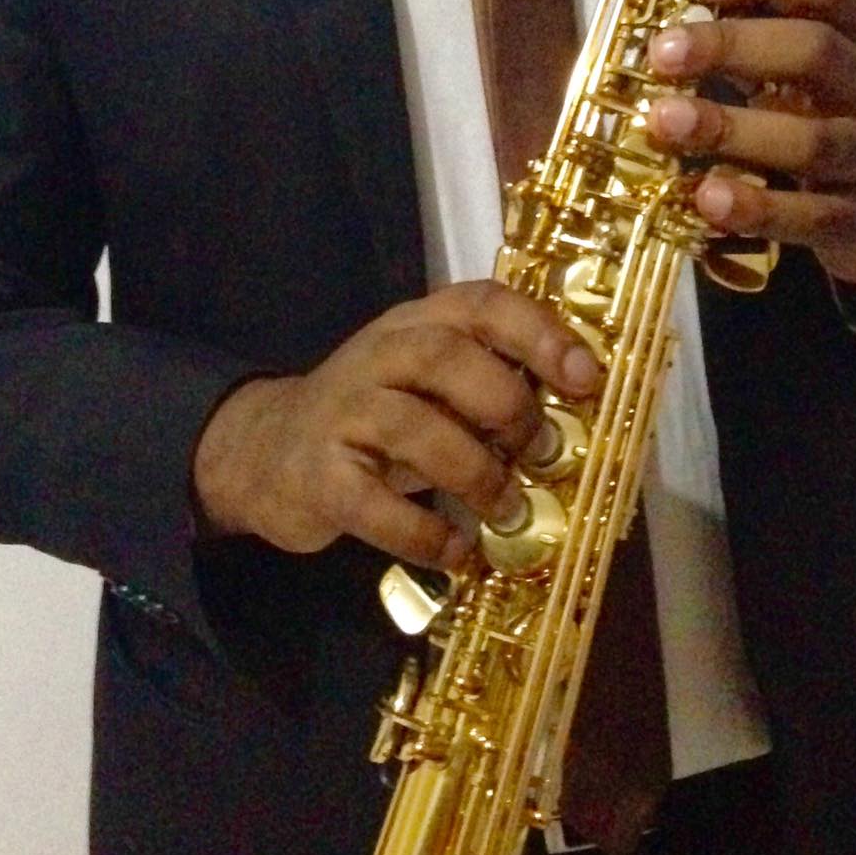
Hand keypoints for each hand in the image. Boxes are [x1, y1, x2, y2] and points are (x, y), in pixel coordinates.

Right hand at [191, 281, 601, 568]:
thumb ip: (486, 388)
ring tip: (507, 511)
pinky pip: (373, 505)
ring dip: (475, 473)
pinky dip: (424, 534)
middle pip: (446, 356)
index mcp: (417, 324)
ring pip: (413, 427)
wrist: (267, 451)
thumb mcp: (427, 385)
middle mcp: (378, 355)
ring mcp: (343, 413)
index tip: (587, 377)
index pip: (481, 303)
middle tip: (542, 452)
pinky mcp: (318, 476)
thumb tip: (577, 422)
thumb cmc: (375, 418)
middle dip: (507, 405)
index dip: (539, 333)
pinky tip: (455, 551)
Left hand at [644, 0, 855, 288]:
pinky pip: (806, 215)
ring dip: (731, 128)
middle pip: (816, 53)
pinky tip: (706, 197)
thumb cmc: (847, 122)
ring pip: (811, 140)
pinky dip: (754, 206)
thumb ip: (766, 39)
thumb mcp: (828, 72)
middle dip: (734, 46)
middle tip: (664, 52)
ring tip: (666, 120)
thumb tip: (681, 14)